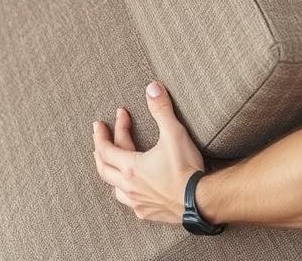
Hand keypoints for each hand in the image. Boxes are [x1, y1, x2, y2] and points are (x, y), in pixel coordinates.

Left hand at [92, 81, 204, 223]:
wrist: (201, 201)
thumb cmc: (186, 168)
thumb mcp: (174, 133)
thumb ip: (161, 110)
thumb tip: (152, 88)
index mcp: (131, 167)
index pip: (106, 149)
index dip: (103, 134)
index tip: (102, 122)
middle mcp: (129, 186)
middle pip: (104, 168)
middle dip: (100, 149)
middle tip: (100, 135)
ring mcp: (137, 202)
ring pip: (114, 188)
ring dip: (111, 173)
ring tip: (112, 165)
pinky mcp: (148, 212)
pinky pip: (130, 203)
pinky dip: (127, 192)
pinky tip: (133, 190)